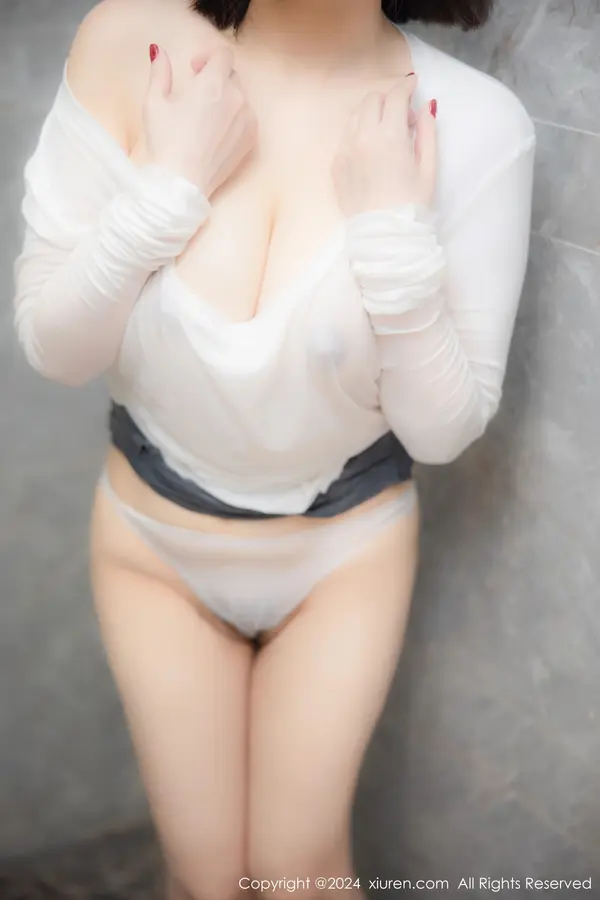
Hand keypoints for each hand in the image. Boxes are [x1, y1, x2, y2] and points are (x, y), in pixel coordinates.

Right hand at [143, 44, 256, 196]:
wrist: (183, 183)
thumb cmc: (166, 142)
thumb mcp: (155, 102)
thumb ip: (160, 72)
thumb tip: (158, 51)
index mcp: (213, 83)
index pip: (223, 54)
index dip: (208, 57)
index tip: (195, 69)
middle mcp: (236, 98)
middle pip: (231, 76)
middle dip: (215, 79)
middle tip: (197, 95)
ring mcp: (247, 120)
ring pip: (240, 98)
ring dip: (226, 100)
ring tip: (206, 118)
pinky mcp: (251, 139)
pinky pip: (247, 119)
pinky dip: (235, 119)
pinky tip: (216, 133)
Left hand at [332, 77, 436, 216]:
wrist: (383, 236)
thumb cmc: (410, 205)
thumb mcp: (428, 168)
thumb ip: (427, 132)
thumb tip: (426, 107)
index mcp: (389, 136)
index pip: (395, 95)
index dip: (406, 86)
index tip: (412, 85)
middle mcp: (362, 137)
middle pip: (371, 99)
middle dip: (388, 99)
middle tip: (401, 116)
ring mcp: (344, 150)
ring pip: (355, 115)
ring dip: (371, 114)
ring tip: (384, 132)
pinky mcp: (335, 164)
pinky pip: (345, 137)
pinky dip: (358, 134)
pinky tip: (370, 151)